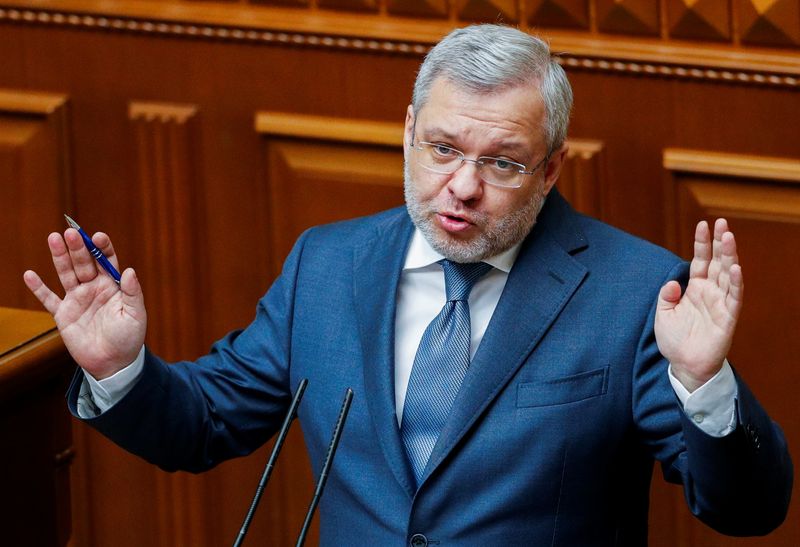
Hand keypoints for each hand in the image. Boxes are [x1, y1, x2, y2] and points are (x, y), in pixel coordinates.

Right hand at [23, 229, 146, 379]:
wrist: (113, 363)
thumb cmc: (129, 339)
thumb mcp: (136, 315)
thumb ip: (133, 293)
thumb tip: (130, 270)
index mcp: (114, 286)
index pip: (107, 261)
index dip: (102, 248)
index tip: (98, 237)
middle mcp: (94, 288)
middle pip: (84, 263)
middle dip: (78, 248)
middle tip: (71, 232)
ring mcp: (78, 300)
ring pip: (66, 274)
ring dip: (60, 257)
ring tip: (53, 238)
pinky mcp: (64, 315)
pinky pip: (48, 299)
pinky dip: (39, 288)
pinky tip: (29, 274)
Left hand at [655, 219, 742, 391]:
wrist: (684, 365)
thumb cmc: (674, 340)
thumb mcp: (663, 314)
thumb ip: (666, 296)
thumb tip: (673, 282)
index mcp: (695, 288)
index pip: (700, 260)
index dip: (702, 243)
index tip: (702, 224)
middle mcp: (710, 292)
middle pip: (717, 262)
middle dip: (720, 242)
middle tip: (722, 222)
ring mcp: (720, 303)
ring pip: (728, 274)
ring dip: (730, 256)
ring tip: (729, 237)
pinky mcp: (728, 317)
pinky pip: (734, 297)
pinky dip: (736, 282)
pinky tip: (735, 267)